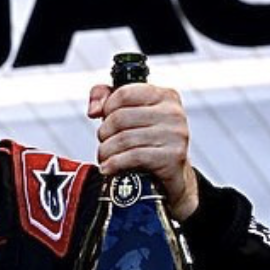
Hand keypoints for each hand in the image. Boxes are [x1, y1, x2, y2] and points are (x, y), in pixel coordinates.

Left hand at [87, 82, 199, 220]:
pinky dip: (114, 163)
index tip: (105, 119)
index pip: (124, 93)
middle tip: (104, 142)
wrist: (173, 175)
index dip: (107, 108)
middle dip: (104, 133)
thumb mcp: (131, 112)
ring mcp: (175, 135)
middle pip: (120, 118)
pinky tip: (108, 168)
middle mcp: (173, 113)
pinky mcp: (173, 157)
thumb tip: (94, 110)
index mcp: (165, 96)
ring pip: (124, 138)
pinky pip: (134, 156)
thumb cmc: (148, 140)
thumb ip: (105, 97)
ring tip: (104, 156)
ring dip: (106, 151)